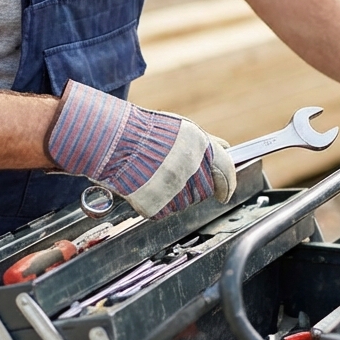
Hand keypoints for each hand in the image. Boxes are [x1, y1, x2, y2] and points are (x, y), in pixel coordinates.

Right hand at [47, 81, 235, 217]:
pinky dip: (159, 202)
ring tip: (157, 176)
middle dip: (195, 185)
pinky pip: (166, 210)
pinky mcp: (158, 207)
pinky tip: (149, 185)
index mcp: (201, 148)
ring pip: (185, 202)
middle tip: (174, 174)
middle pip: (204, 190)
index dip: (227, 185)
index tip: (225, 193)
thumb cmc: (145, 133)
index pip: (226, 172)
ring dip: (176, 194)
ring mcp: (175, 191)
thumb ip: (207, 143)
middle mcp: (191, 170)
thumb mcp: (182, 129)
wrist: (112, 143)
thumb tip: (227, 148)